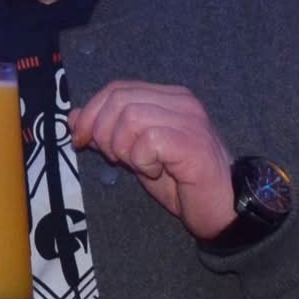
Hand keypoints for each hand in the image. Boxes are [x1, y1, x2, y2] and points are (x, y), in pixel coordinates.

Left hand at [69, 81, 234, 240]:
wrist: (223, 209)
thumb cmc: (182, 183)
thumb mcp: (136, 153)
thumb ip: (111, 132)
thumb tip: (75, 117)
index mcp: (169, 98)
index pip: (117, 89)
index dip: (91, 112)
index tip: (80, 140)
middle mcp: (182, 102)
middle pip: (119, 99)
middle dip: (102, 132)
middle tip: (115, 159)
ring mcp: (190, 120)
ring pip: (130, 117)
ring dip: (123, 148)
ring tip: (139, 165)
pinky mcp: (192, 143)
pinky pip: (148, 140)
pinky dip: (141, 161)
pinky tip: (155, 172)